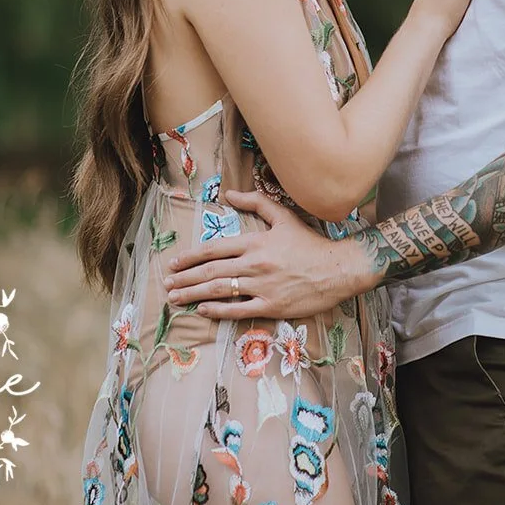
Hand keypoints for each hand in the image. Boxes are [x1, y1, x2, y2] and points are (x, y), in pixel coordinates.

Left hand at [162, 189, 377, 319]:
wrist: (338, 269)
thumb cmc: (310, 242)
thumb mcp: (284, 216)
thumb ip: (256, 202)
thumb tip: (228, 194)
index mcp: (255, 242)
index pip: (214, 249)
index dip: (191, 257)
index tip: (174, 263)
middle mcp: (254, 265)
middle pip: (210, 272)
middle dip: (185, 279)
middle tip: (166, 284)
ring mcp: (262, 287)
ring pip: (219, 291)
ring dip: (193, 295)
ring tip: (176, 299)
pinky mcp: (271, 306)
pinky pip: (238, 310)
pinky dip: (217, 311)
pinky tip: (202, 310)